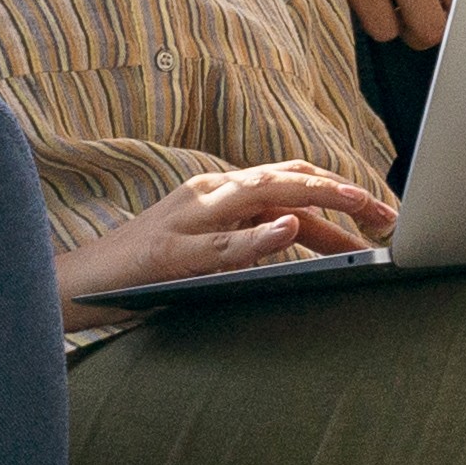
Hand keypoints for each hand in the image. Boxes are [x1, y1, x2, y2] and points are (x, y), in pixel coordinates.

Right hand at [61, 160, 396, 303]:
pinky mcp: (172, 252)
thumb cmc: (145, 272)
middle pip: (286, 179)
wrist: (78, 285)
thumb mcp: (207, 248)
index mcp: (219, 193)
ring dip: (315, 197)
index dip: (337, 188)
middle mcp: (208, 194)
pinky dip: (259, 234)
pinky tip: (288, 229)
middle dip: (341, 192)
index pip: (289, 179)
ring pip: (262, 195)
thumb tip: (306, 241)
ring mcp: (189, 220)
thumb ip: (251, 239)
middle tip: (386, 212)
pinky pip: (223, 242)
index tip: (380, 211)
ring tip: (356, 203)